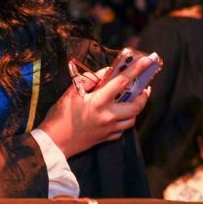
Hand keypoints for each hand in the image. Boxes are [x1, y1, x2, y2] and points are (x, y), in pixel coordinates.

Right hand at [38, 54, 154, 157]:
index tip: (148, 61)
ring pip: (132, 119)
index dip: (136, 69)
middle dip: (143, 95)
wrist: (55, 142)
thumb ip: (89, 80)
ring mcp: (109, 129)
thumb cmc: (60, 116)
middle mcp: (108, 116)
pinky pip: (123, 129)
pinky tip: (120, 115)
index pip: (122, 82)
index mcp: (99, 102)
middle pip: (136, 105)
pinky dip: (125, 120)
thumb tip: (105, 72)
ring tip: (133, 100)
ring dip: (136, 109)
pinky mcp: (107, 138)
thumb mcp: (71, 93)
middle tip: (144, 87)